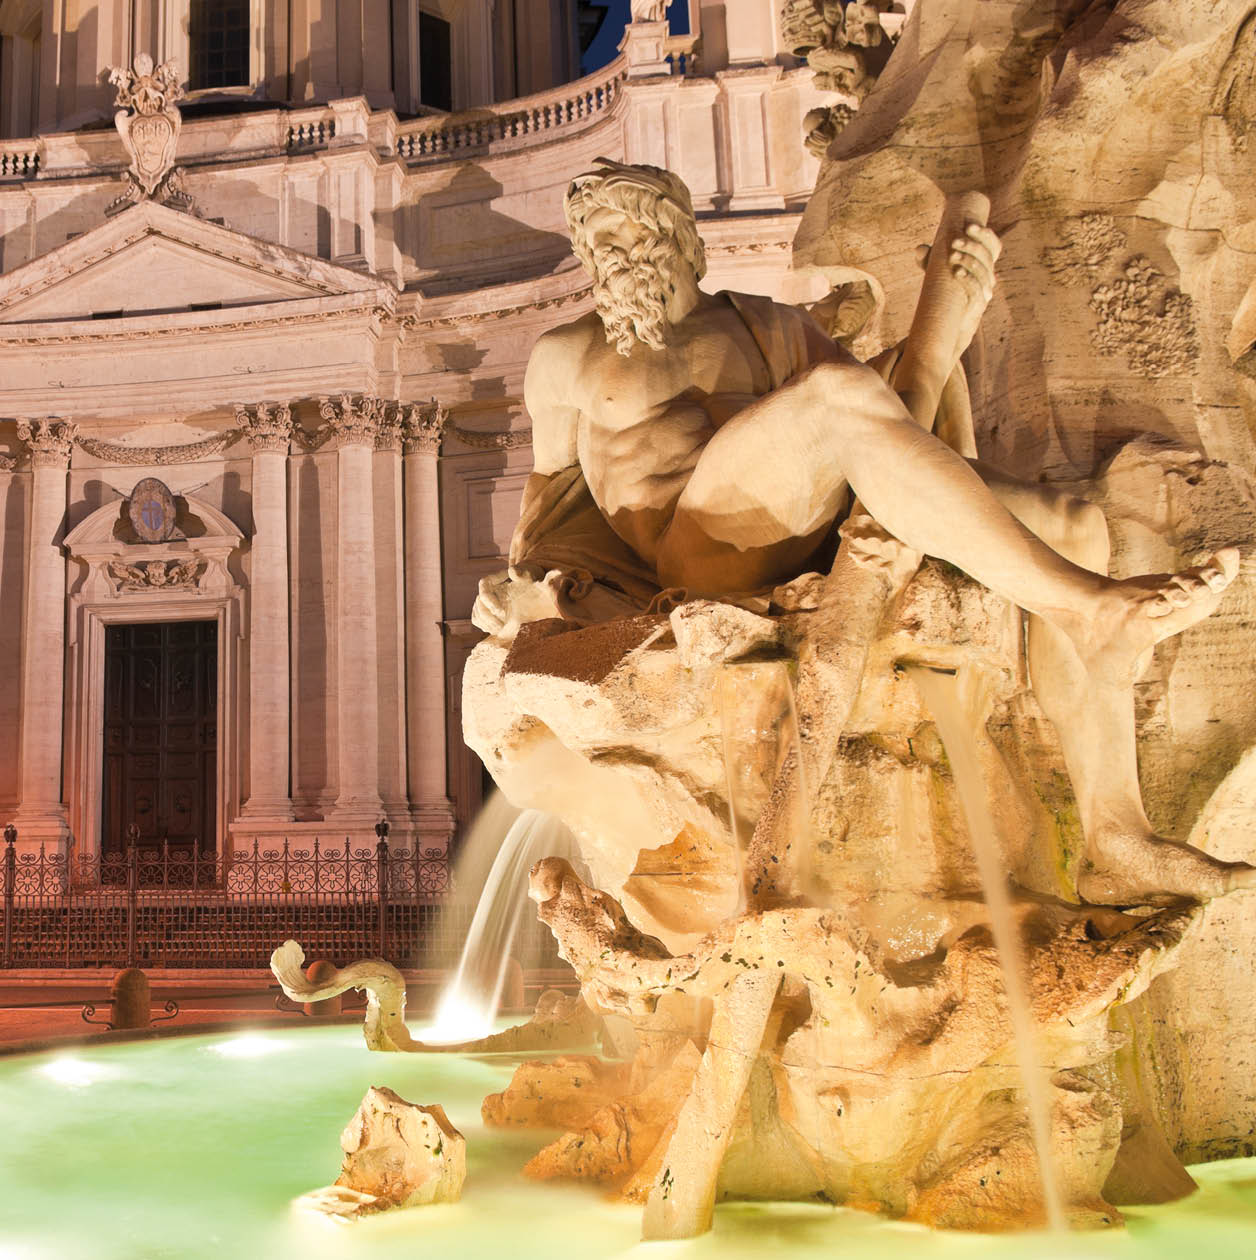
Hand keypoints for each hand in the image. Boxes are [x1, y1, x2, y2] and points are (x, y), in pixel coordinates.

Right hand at [471, 565, 566, 636]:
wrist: (530, 584)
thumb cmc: (529, 577)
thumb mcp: (528, 573)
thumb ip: (521, 573)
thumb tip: (512, 571)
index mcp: (492, 580)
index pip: (484, 589)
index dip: (490, 602)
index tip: (501, 611)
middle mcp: (484, 591)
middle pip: (479, 605)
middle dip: (489, 617)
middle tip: (502, 627)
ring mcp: (483, 602)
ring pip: (477, 614)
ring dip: (487, 624)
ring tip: (501, 631)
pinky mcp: (485, 612)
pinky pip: (479, 621)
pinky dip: (486, 627)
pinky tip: (498, 631)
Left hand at [917, 222, 1001, 357]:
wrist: (951, 322)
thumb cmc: (946, 291)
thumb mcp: (937, 272)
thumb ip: (929, 260)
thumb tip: (920, 249)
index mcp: (984, 263)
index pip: (993, 244)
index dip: (985, 234)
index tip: (969, 225)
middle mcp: (989, 275)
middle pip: (988, 255)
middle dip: (972, 245)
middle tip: (955, 241)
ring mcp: (985, 290)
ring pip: (984, 271)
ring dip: (969, 260)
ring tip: (953, 255)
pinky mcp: (977, 305)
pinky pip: (977, 289)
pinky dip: (967, 279)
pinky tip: (956, 272)